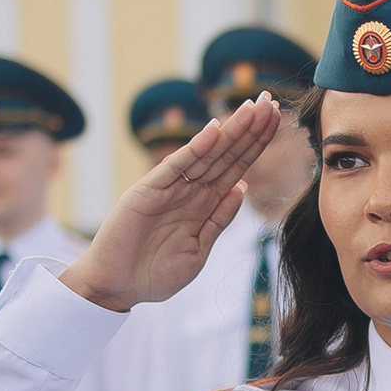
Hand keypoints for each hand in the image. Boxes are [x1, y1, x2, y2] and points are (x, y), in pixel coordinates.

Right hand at [62, 96, 283, 311]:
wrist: (116, 289)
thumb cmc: (154, 275)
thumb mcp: (198, 250)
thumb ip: (219, 219)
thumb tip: (242, 186)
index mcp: (204, 205)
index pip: (235, 167)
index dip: (255, 145)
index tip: (275, 121)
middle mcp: (189, 191)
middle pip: (225, 154)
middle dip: (249, 129)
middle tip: (271, 101)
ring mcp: (169, 188)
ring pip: (206, 154)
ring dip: (230, 131)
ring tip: (253, 108)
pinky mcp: (148, 190)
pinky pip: (177, 166)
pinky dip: (196, 147)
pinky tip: (215, 129)